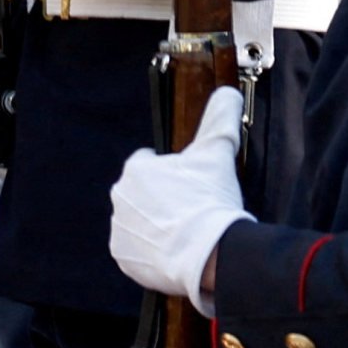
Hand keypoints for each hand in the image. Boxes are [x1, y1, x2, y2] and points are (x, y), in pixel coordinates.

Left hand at [110, 86, 248, 308]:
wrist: (209, 252)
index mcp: (136, 168)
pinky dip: (151, 251)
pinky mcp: (122, 255)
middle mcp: (119, 195)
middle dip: (162, 199)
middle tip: (190, 210)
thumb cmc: (210, 200)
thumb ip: (219, 121)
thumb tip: (228, 93)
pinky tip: (173, 252)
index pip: (148, 163)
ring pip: (138, 221)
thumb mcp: (216, 155)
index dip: (170, 173)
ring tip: (185, 233)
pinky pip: (135, 250)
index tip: (188, 184)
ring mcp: (119, 227)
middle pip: (142, 193)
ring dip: (156, 225)